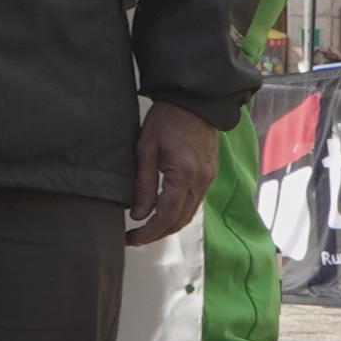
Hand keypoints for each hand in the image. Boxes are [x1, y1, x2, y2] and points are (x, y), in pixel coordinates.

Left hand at [124, 100, 221, 245]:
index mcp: (184, 175)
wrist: (196, 100)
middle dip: (157, 234)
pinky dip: (179, 213)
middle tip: (135, 238)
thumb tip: (138, 214)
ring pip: (189, 214)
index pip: (166, 216)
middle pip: (180, 221)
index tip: (131, 239)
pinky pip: (195, 202)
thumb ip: (144, 185)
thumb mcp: (146, 149)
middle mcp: (201, 182)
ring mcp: (208, 179)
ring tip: (147, 229)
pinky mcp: (210, 174)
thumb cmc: (167, 119)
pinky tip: (163, 212)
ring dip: (169, 226)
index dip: (148, 233)